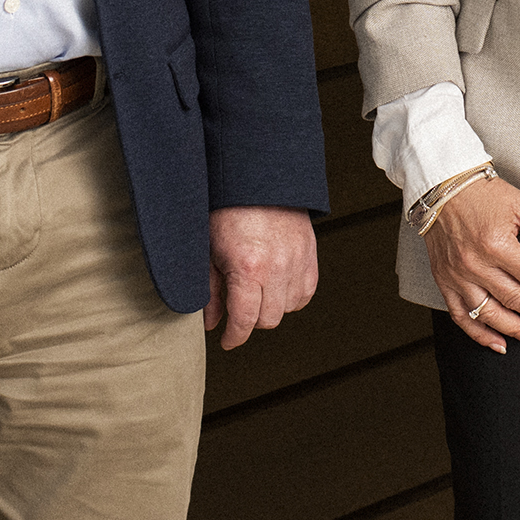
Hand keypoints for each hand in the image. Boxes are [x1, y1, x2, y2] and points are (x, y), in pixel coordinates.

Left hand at [206, 206, 319, 349]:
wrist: (258, 179)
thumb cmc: (228, 211)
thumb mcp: (209, 252)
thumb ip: (210, 292)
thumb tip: (211, 324)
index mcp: (248, 267)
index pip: (245, 320)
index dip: (234, 337)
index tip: (227, 341)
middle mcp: (277, 267)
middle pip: (268, 319)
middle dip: (250, 322)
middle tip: (239, 310)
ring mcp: (297, 261)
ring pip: (288, 309)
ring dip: (272, 308)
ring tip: (257, 293)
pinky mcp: (310, 255)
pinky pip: (305, 293)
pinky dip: (291, 296)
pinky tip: (276, 286)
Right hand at [425, 176, 519, 351]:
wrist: (442, 188)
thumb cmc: (483, 194)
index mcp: (497, 244)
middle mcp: (476, 265)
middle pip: (517, 299)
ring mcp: (458, 277)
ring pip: (491, 315)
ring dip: (516, 331)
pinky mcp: (445, 282)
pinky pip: (461, 316)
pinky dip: (480, 334)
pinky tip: (499, 344)